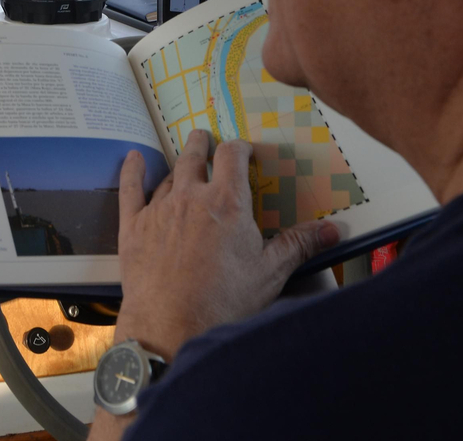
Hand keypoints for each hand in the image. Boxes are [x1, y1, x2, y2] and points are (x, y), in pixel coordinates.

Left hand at [112, 130, 338, 358]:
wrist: (172, 325)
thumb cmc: (224, 301)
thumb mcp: (270, 273)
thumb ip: (298, 245)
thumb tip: (331, 229)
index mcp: (227, 202)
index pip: (232, 156)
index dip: (239, 148)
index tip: (243, 149)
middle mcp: (191, 197)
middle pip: (195, 156)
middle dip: (202, 144)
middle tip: (204, 137)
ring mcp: (159, 210)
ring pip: (169, 174)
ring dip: (177, 162)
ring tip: (183, 155)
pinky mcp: (134, 226)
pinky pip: (131, 188)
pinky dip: (133, 170)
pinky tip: (133, 158)